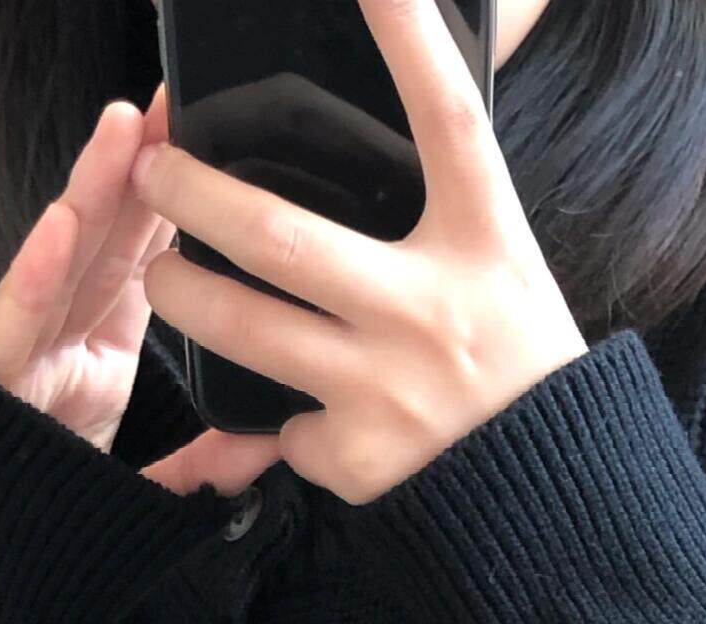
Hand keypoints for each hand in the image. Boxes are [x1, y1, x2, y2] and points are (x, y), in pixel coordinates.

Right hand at [0, 84, 269, 499]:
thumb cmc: (55, 523)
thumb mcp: (147, 491)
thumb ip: (203, 468)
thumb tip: (271, 448)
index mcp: (96, 352)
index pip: (140, 262)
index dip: (173, 205)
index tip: (209, 145)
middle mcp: (58, 339)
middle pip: (104, 241)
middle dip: (137, 170)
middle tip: (176, 103)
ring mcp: (23, 355)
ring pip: (59, 261)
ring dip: (92, 190)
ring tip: (125, 130)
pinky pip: (13, 324)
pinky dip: (35, 274)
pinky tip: (61, 224)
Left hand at [132, 0, 587, 504]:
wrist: (551, 496)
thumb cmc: (516, 362)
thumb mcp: (500, 262)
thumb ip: (447, 198)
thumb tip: (418, 91)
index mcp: (484, 240)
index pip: (446, 118)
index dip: (409, 38)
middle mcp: (432, 308)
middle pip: (281, 236)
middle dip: (194, 198)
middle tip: (154, 174)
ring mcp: (390, 386)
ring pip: (246, 328)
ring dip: (183, 299)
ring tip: (159, 280)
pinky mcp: (360, 456)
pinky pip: (282, 424)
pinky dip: (278, 416)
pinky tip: (298, 413)